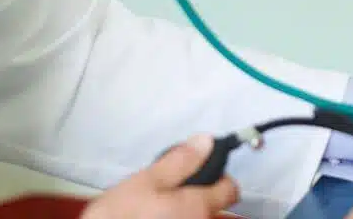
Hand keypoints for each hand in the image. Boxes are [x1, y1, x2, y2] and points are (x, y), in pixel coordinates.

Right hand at [81, 135, 238, 217]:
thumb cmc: (122, 215)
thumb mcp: (147, 181)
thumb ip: (180, 161)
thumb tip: (206, 142)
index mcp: (199, 207)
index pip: (231, 189)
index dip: (219, 174)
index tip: (200, 167)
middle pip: (211, 202)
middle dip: (195, 190)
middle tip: (165, 184)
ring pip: (194, 214)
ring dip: (181, 205)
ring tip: (152, 201)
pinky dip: (171, 216)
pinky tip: (149, 214)